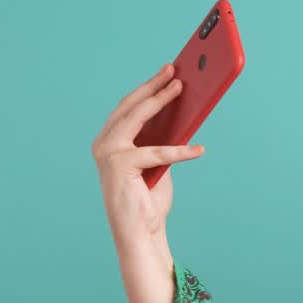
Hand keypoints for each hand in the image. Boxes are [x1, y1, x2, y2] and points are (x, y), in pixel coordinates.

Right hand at [90, 63, 205, 246]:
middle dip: (153, 85)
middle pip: (131, 106)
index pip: (129, 107)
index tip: (167, 71)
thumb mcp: (159, 163)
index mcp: (110, 140)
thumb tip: (184, 114)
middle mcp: (104, 142)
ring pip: (137, 118)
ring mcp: (108, 152)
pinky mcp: (119, 165)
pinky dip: (179, 151)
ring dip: (160, 100)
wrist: (141, 232)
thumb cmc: (150, 199)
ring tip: (181, 88)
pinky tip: (199, 149)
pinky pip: (156, 152)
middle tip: (174, 70)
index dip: (148, 87)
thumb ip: (162, 140)